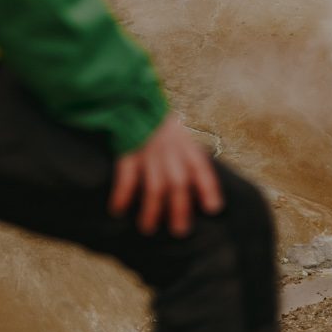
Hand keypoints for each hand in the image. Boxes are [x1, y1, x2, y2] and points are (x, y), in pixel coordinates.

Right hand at [109, 115, 223, 237]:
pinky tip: (118, 209)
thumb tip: (204, 189)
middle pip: (177, 181)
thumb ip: (190, 157)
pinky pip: (125, 175)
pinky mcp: (127, 151)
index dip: (207, 187)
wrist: (133, 100)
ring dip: (151, 209)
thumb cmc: (160, 125)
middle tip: (179, 231)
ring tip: (148, 228)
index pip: (200, 166)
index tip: (213, 208)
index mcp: (184, 143)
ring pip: (154, 185)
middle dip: (180, 208)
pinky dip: (122, 194)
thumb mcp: (181, 134)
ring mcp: (147, 151)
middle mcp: (169, 150)